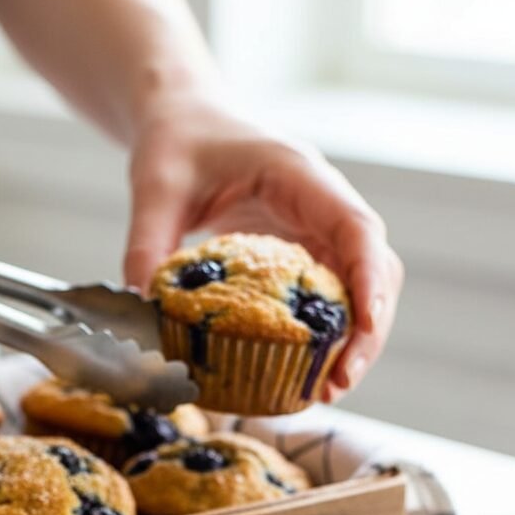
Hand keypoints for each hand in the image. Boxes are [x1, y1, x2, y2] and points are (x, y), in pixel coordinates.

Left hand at [124, 97, 402, 400]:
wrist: (184, 123)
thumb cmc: (178, 143)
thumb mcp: (155, 187)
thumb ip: (147, 244)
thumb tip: (141, 311)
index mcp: (298, 175)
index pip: (354, 227)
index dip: (368, 277)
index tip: (364, 324)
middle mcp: (321, 205)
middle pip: (373, 268)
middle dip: (367, 329)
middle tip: (338, 382)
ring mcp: (317, 232)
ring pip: (360, 290)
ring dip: (352, 341)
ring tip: (325, 391)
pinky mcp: (303, 256)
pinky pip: (329, 299)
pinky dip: (324, 338)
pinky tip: (304, 375)